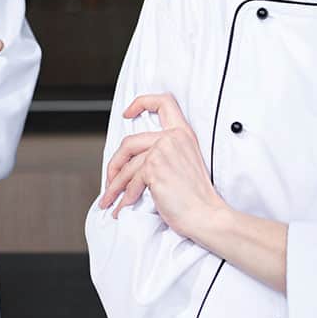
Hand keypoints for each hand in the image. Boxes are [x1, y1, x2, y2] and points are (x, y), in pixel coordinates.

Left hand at [98, 93, 225, 240]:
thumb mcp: (184, 162)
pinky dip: (124, 199)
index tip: (128, 113)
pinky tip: (121, 208)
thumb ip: (164, 151)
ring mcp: (162, 151)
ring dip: (114, 187)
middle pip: (129, 142)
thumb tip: (131, 160)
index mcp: (182, 133)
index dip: (141, 103)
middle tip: (110, 180)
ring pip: (126, 167)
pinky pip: (131, 183)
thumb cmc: (196, 197)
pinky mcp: (153, 168)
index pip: (163, 102)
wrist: (207, 215)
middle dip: (114, 164)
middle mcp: (172, 138)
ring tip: (110, 199)